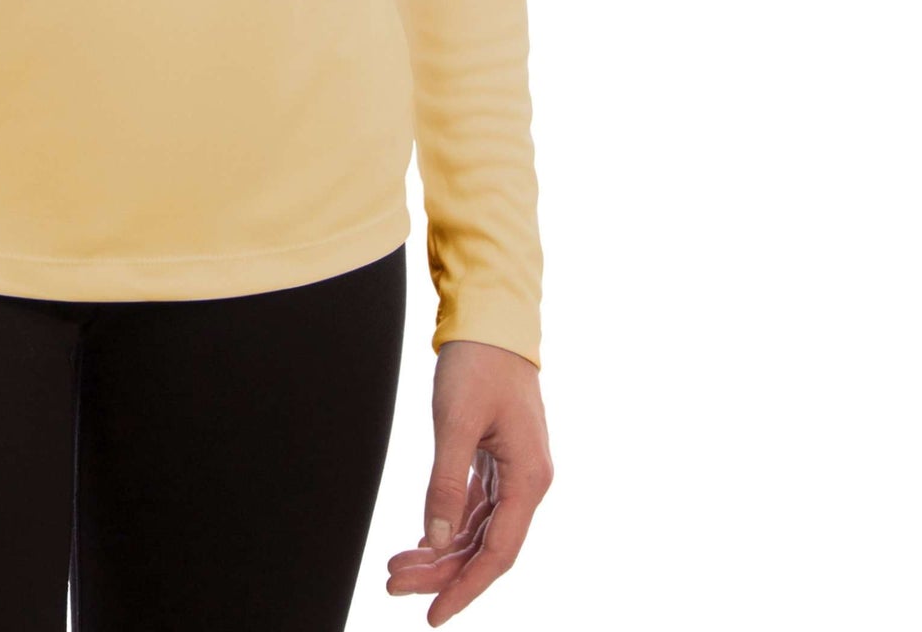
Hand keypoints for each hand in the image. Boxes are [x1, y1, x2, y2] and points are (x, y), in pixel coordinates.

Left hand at [385, 338, 552, 624]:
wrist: (490, 319)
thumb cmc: (476, 363)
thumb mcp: (454, 422)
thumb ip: (446, 484)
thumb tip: (437, 540)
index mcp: (528, 479)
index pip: (497, 553)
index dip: (465, 588)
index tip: (433, 615)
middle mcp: (527, 481)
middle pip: (485, 546)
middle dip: (441, 571)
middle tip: (393, 584)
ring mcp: (514, 470)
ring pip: (478, 529)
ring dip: (441, 550)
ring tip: (397, 566)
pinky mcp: (497, 458)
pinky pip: (475, 506)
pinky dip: (449, 524)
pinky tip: (423, 538)